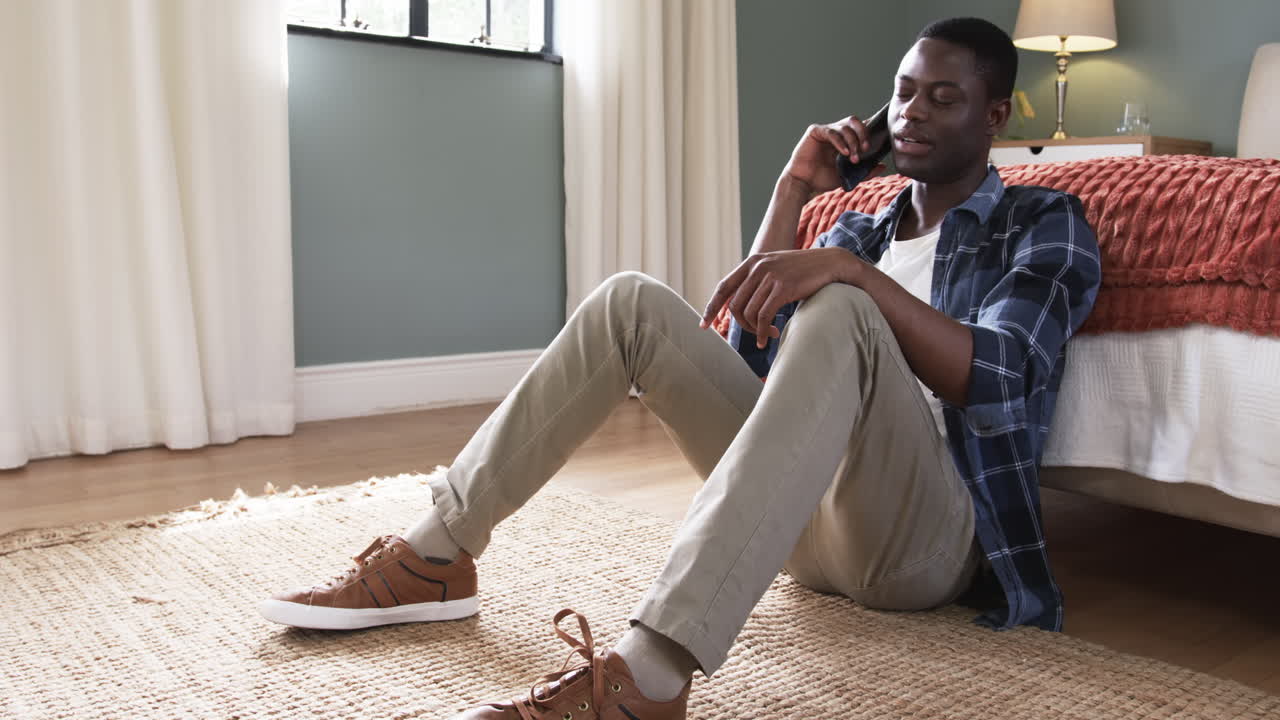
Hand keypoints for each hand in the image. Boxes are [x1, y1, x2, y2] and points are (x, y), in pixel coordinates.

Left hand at [699, 247, 850, 347]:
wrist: (830, 263)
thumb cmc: (803, 270)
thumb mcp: (775, 269)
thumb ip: (757, 281)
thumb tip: (741, 305)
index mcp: (752, 262)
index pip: (723, 287)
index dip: (711, 308)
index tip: (703, 325)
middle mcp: (757, 267)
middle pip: (735, 306)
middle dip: (743, 325)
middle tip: (756, 333)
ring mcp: (769, 276)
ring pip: (749, 313)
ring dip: (756, 330)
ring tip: (768, 333)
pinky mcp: (782, 287)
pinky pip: (764, 317)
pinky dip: (763, 332)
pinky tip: (769, 337)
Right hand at [783, 114, 879, 194]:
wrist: (803, 184)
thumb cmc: (822, 180)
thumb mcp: (848, 176)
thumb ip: (865, 172)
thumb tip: (882, 166)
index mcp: (844, 140)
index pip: (859, 128)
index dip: (869, 131)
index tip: (878, 141)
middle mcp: (836, 133)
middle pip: (855, 121)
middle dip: (863, 134)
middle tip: (867, 148)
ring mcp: (826, 131)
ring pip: (845, 126)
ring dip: (853, 141)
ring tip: (853, 158)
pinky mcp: (815, 131)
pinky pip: (831, 132)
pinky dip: (840, 142)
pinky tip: (844, 153)